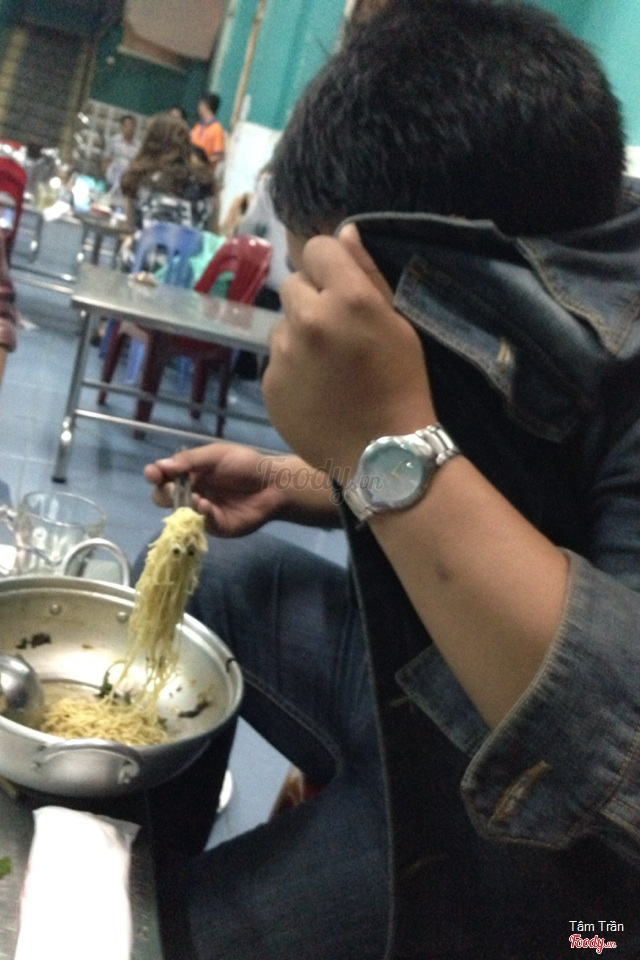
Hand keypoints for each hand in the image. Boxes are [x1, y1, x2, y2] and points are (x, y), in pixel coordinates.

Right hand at [144, 442, 338, 536]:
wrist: (272, 484)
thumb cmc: (245, 464)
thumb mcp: (216, 455)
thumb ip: (190, 460)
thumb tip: (160, 465)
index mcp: (189, 473)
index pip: (163, 475)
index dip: (155, 474)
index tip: (153, 473)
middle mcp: (191, 492)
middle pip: (164, 497)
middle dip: (163, 492)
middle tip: (171, 487)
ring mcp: (201, 511)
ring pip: (178, 513)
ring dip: (181, 504)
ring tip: (194, 497)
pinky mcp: (214, 526)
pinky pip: (199, 523)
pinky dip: (199, 514)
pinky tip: (205, 506)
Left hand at [263, 224, 435, 477]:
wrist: (382, 452)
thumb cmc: (402, 384)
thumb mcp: (397, 324)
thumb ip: (366, 273)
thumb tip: (344, 230)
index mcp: (347, 298)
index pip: (318, 248)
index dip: (330, 265)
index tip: (342, 288)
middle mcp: (309, 319)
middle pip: (295, 286)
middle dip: (313, 302)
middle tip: (337, 335)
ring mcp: (284, 354)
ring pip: (282, 326)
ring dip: (299, 337)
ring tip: (327, 370)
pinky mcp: (269, 384)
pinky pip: (276, 361)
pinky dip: (291, 370)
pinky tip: (316, 391)